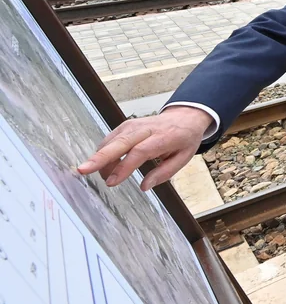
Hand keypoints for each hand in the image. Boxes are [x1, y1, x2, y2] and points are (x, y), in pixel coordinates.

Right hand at [77, 106, 212, 190]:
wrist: (185, 117)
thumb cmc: (184, 139)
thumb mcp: (184, 157)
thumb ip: (164, 173)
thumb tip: (144, 187)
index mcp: (163, 137)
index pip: (140, 151)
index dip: (124, 167)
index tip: (112, 182)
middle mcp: (145, 129)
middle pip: (119, 143)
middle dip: (99, 157)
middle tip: (83, 170)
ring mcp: (132, 125)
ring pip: (110, 141)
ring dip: (100, 159)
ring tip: (102, 176)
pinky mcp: (124, 126)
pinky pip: (109, 140)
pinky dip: (103, 153)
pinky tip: (104, 167)